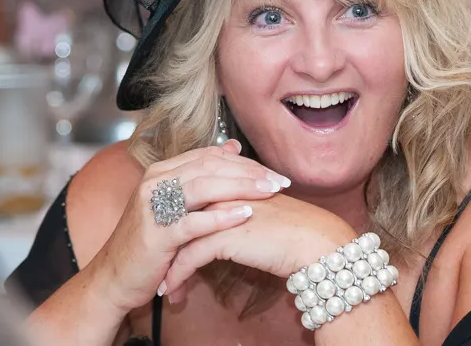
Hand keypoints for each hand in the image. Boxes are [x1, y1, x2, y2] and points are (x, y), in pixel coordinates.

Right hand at [91, 140, 291, 313]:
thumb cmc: (150, 241)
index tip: (271, 171)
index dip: (243, 161)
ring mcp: (153, 206)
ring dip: (242, 188)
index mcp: (161, 171)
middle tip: (280, 180)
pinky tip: (245, 215)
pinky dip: (221, 216)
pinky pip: (194, 221)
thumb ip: (201, 176)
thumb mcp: (175, 204)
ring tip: (270, 192)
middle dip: (249, 172)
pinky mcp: (156, 233)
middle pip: (210, 166)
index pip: (209, 156)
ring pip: (204, 187)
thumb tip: (233, 146)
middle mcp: (155, 181)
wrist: (114, 277)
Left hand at [160, 193, 355, 302]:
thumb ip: (238, 205)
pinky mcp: (223, 235)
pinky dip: (176, 275)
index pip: (189, 195)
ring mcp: (220, 211)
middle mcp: (221, 190)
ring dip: (166, 263)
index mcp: (231, 180)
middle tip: (154, 261)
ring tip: (160, 282)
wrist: (315, 242)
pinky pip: (188, 257)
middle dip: (165, 241)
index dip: (176, 218)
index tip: (166, 241)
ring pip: (179, 236)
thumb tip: (223, 217)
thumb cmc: (294, 230)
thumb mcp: (260, 211)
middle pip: (178, 213)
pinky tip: (171, 291)